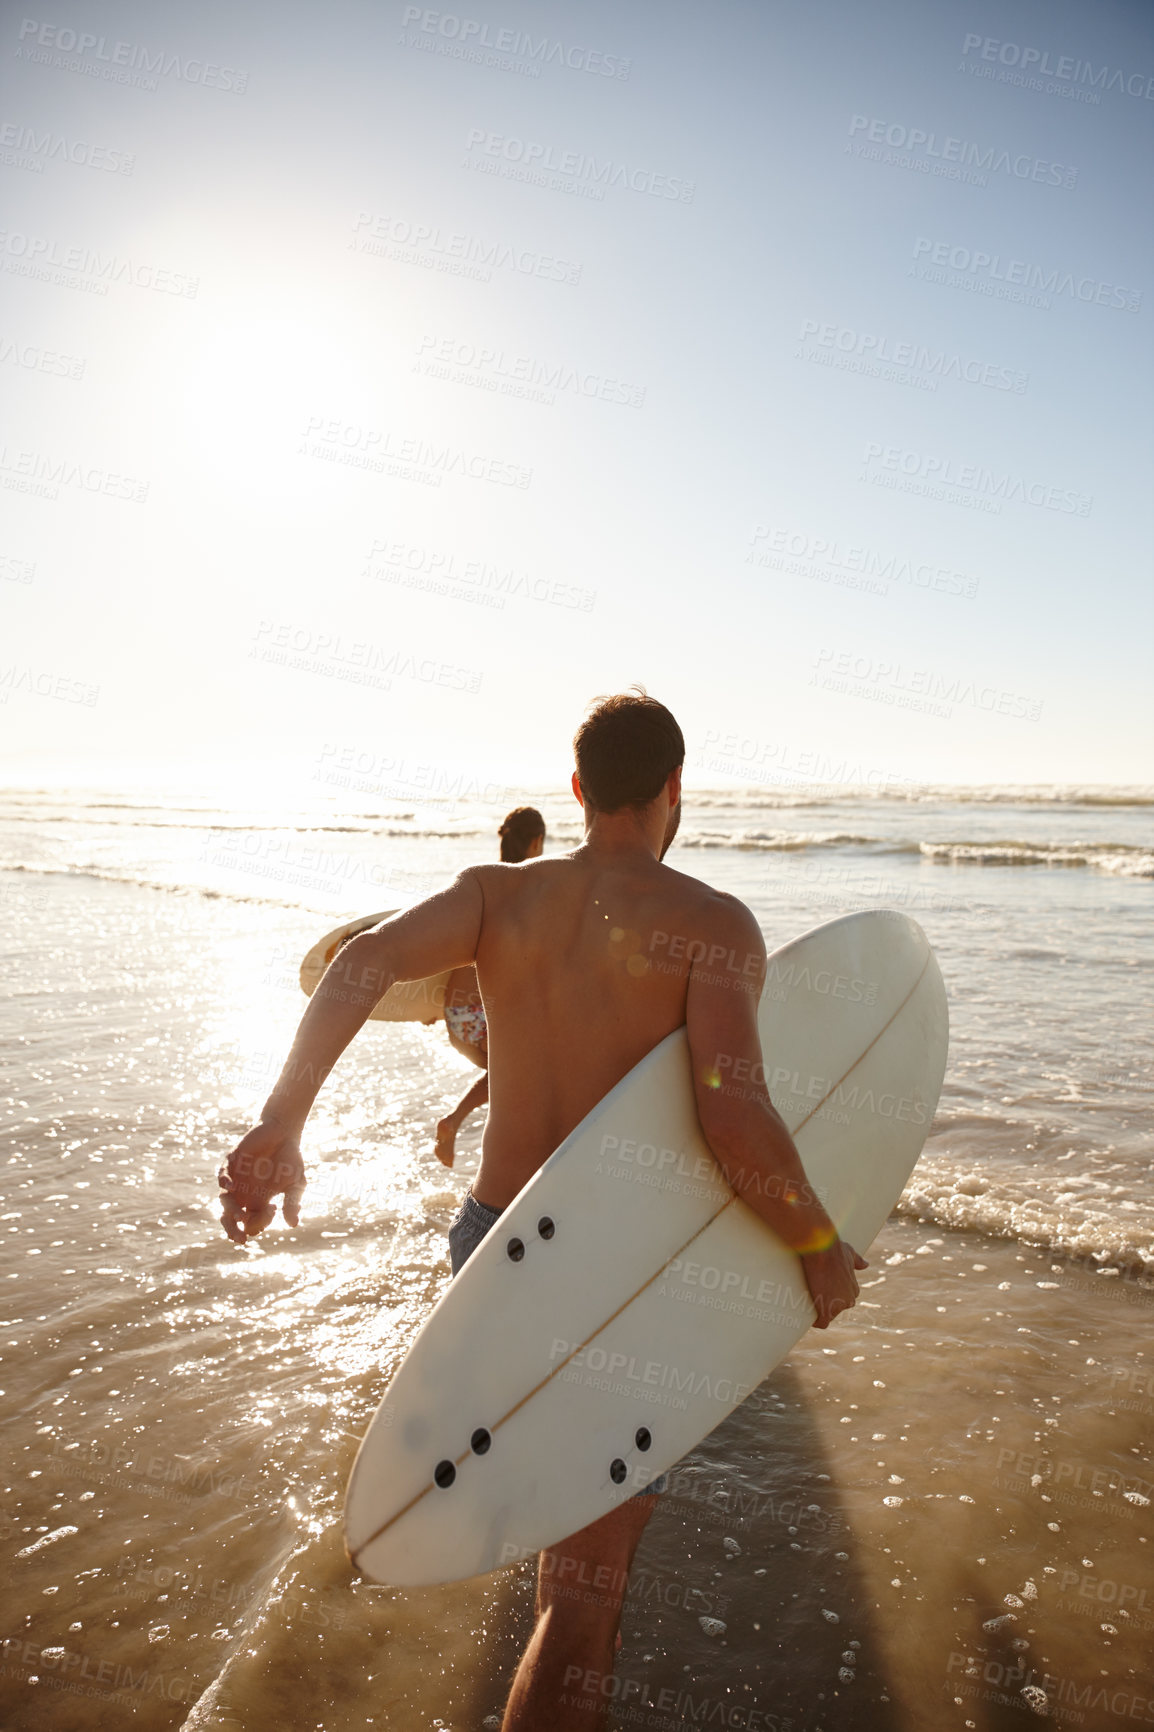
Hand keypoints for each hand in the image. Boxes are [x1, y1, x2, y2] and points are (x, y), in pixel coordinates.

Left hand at [217, 1117, 305, 1245]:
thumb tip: (293, 1225)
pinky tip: (231, 1186)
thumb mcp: (296, 1183)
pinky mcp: (231, 1162)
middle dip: (233, 1231)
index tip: (274, 1210)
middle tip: (240, 1240)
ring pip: (225, 1201)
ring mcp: (236, 1178)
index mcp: (259, 1201)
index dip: (260, 1223)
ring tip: (240, 1217)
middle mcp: (244, 1194)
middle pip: (232, 1218)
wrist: (284, 1131)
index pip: (252, 1222)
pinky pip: (222, 1175)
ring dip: (231, 1211)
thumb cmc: (291, 1159)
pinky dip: (224, 1181)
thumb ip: (292, 1202)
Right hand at [800, 1239, 867, 1328]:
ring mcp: (837, 1306)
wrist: (822, 1250)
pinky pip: (821, 1322)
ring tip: (805, 1301)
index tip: (820, 1291)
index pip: (842, 1300)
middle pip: (835, 1309)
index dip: (830, 1297)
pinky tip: (807, 1317)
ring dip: (817, 1310)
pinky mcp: (825, 1309)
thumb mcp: (850, 1253)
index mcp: (853, 1290)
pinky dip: (815, 1321)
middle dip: (824, 1304)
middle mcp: (849, 1300)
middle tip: (811, 1294)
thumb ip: (858, 1261)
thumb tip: (866, 1264)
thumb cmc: (835, 1250)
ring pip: (827, 1315)